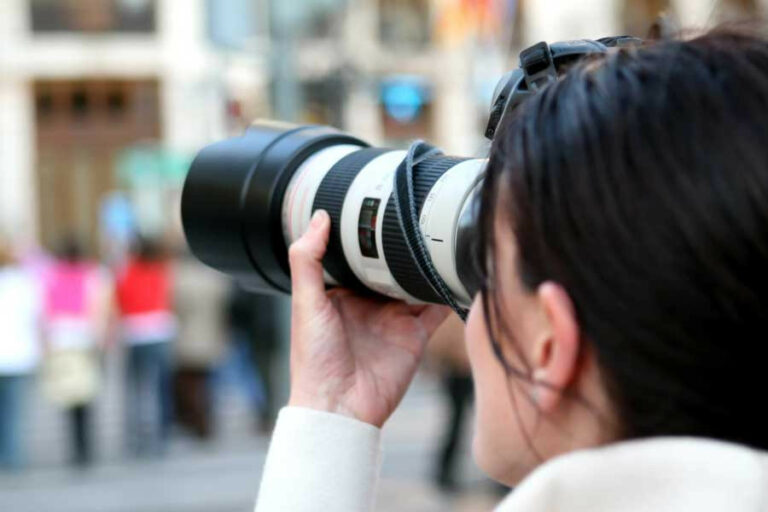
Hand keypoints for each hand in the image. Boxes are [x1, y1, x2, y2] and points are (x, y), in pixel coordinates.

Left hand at [287, 210, 450, 426]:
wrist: (339, 407)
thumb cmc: (314, 360)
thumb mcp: (305, 303)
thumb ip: (308, 260)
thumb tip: (318, 217)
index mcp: (341, 294)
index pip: (356, 257)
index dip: (366, 236)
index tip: (376, 208)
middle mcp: (369, 304)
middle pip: (391, 267)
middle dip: (403, 247)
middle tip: (416, 215)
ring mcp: (394, 319)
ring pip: (416, 283)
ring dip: (427, 265)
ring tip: (440, 236)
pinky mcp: (415, 335)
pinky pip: (437, 308)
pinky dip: (447, 292)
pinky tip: (455, 272)